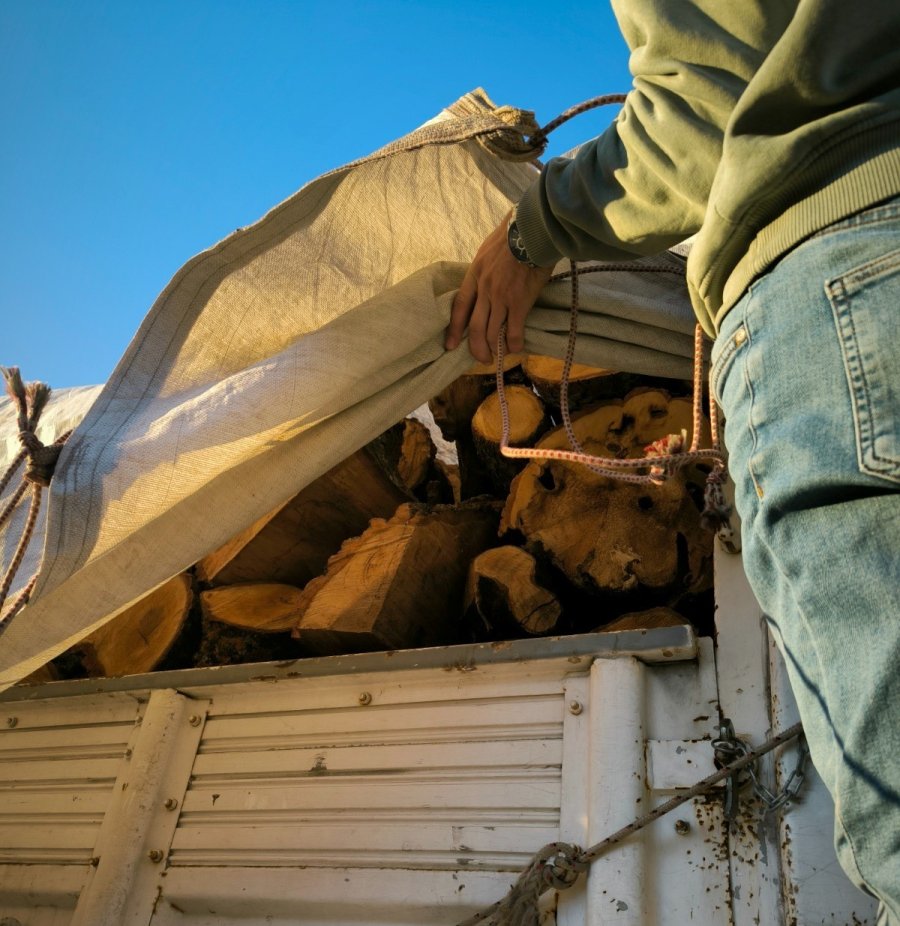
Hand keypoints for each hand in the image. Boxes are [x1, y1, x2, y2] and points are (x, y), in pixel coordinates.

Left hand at [445, 213, 553, 363]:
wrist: (531, 231)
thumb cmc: (512, 235)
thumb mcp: (487, 250)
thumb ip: (484, 268)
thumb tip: (484, 278)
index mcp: (475, 275)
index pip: (460, 307)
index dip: (454, 329)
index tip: (450, 345)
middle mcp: (484, 289)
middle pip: (474, 326)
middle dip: (476, 347)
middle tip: (481, 358)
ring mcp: (501, 298)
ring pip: (491, 332)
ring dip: (494, 349)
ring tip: (498, 356)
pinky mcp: (520, 303)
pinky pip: (512, 331)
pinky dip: (513, 343)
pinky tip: (515, 348)